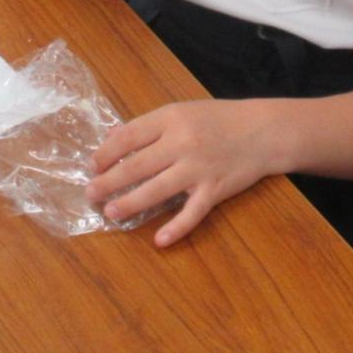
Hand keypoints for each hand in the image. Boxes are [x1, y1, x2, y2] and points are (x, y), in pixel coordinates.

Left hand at [87, 99, 284, 247]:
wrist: (263, 131)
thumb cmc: (218, 120)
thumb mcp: (182, 112)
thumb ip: (149, 126)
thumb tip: (112, 140)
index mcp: (170, 119)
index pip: (128, 136)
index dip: (106, 153)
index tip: (92, 166)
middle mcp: (182, 143)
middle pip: (136, 165)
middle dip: (109, 182)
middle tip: (90, 194)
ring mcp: (198, 168)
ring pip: (157, 190)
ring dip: (131, 203)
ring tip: (111, 212)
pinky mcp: (215, 189)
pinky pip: (192, 212)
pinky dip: (176, 228)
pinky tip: (159, 240)